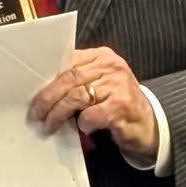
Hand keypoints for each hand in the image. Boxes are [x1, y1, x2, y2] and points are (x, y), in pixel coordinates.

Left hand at [30, 47, 158, 163]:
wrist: (152, 126)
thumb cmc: (120, 106)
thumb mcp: (102, 85)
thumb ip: (80, 81)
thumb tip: (44, 90)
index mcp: (103, 56)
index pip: (68, 61)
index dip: (47, 77)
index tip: (33, 92)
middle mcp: (111, 67)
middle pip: (68, 78)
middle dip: (47, 98)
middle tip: (36, 113)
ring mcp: (117, 85)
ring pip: (75, 96)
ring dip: (57, 114)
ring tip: (49, 126)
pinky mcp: (120, 106)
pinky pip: (90, 115)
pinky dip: (82, 125)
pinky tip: (84, 130)